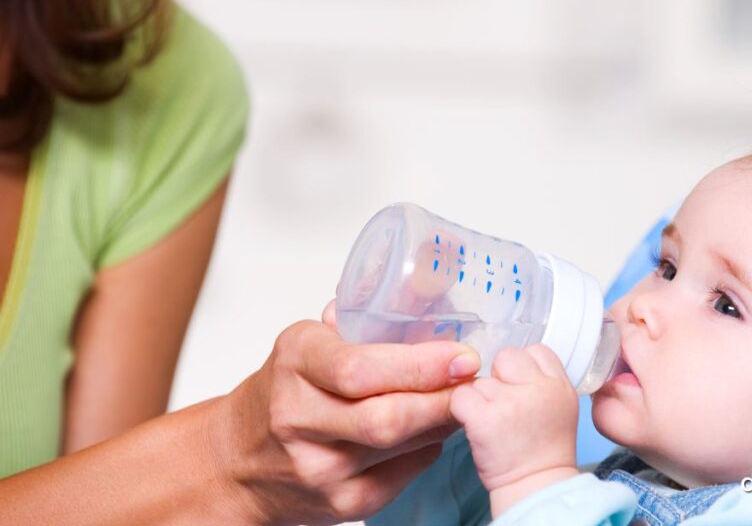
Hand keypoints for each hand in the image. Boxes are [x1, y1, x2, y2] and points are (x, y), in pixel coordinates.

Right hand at [216, 301, 481, 524]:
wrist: (237, 460)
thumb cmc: (283, 391)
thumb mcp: (310, 342)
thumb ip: (363, 320)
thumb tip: (432, 287)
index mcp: (295, 362)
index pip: (358, 369)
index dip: (420, 365)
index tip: (462, 355)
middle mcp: (299, 418)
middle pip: (387, 417)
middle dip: (443, 397)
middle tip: (476, 379)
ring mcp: (318, 467)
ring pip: (401, 446)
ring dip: (443, 420)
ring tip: (464, 397)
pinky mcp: (340, 503)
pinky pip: (404, 473)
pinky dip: (429, 447)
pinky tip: (434, 429)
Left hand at [450, 344, 579, 515]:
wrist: (535, 487)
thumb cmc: (543, 451)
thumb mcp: (560, 406)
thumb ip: (542, 380)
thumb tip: (513, 364)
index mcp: (560, 385)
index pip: (536, 351)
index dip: (522, 368)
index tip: (520, 389)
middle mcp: (539, 389)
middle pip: (506, 357)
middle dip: (499, 377)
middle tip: (503, 406)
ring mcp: (510, 402)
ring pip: (481, 381)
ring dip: (480, 399)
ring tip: (494, 424)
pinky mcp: (484, 418)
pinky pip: (460, 397)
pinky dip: (462, 411)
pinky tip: (475, 427)